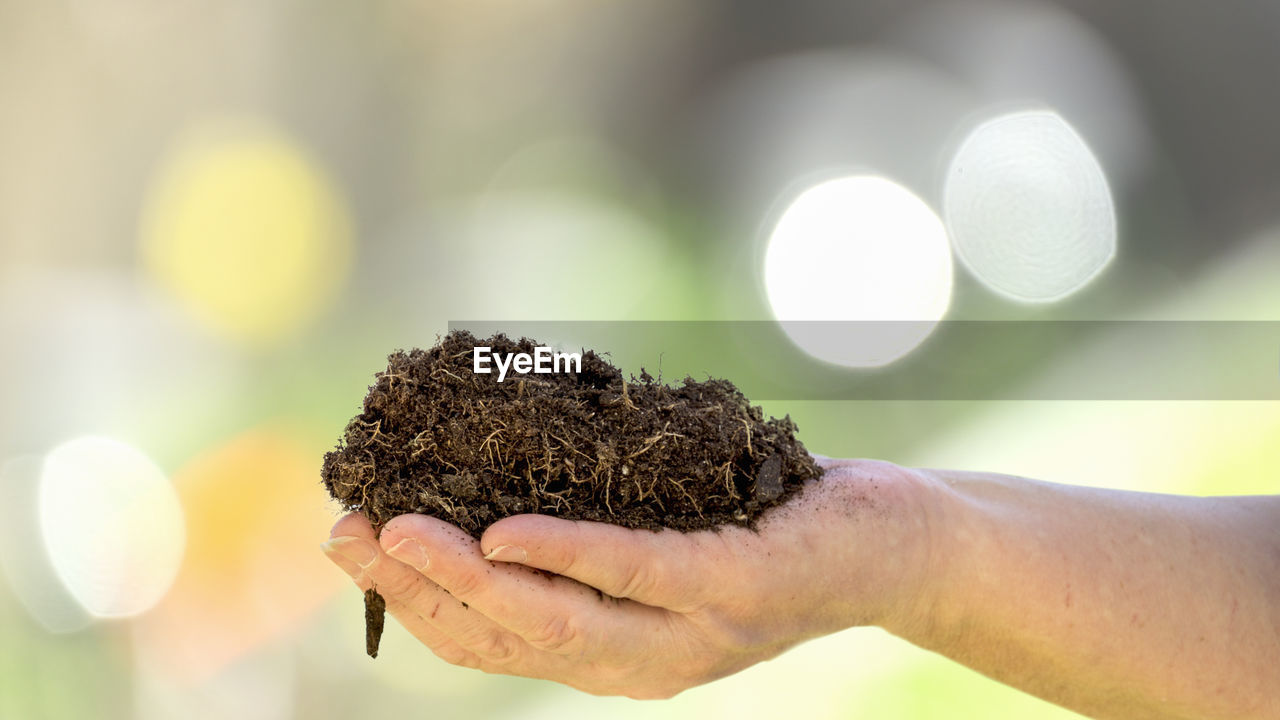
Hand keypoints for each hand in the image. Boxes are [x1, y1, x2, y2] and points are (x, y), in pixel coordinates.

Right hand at [321, 457, 935, 698]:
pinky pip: (635, 576)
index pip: (489, 643)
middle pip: (502, 640)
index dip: (410, 603)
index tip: (347, 545)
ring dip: (464, 579)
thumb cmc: (765, 529)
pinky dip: (563, 555)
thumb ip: (583, 536)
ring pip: (553, 620)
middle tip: (344, 534)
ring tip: (398, 532)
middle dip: (413, 592)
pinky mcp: (733, 590)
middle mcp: (640, 664)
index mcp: (612, 655)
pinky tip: (502, 534)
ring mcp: (688, 637)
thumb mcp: (659, 541)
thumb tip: (488, 473)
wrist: (895, 550)